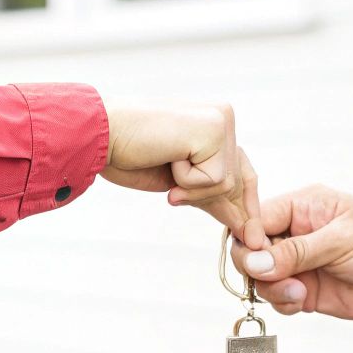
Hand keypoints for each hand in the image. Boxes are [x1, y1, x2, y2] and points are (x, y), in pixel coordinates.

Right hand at [102, 99, 265, 248]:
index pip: (243, 171)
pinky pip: (214, 179)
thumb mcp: (178, 182)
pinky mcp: (215, 127)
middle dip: (219, 204)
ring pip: (226, 183)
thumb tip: (245, 230)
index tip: (250, 234)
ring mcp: (220, 120)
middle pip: (239, 181)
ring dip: (192, 189)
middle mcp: (222, 117)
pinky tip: (168, 158)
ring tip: (167, 168)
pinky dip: (187, 180)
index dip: (245, 204)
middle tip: (200, 210)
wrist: (102, 134)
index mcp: (214, 125)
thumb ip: (209, 197)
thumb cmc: (131, 156)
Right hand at [228, 185, 352, 319]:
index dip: (248, 238)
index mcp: (301, 208)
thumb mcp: (341, 240)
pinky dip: (282, 304)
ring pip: (260, 278)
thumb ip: (297, 252)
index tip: (258, 257)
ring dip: (272, 288)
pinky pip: (278, 299)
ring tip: (299, 292)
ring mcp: (300, 265)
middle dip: (256, 267)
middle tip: (276, 277)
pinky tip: (303, 301)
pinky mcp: (307, 292)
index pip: (255, 219)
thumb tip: (256, 261)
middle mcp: (295, 235)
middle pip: (250, 250)